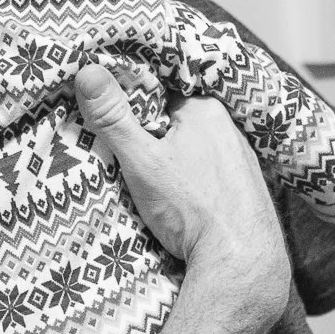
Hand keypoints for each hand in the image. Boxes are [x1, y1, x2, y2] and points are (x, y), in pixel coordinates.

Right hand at [73, 62, 288, 322]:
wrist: (241, 263)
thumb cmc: (192, 209)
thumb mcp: (142, 160)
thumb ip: (112, 117)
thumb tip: (86, 70)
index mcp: (205, 110)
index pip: (158, 95)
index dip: (131, 108)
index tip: (110, 122)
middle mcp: (230, 129)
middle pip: (177, 123)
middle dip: (153, 137)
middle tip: (128, 159)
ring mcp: (243, 160)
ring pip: (196, 150)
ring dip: (176, 161)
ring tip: (156, 185)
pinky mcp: (248, 189)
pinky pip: (212, 174)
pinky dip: (196, 182)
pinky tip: (184, 201)